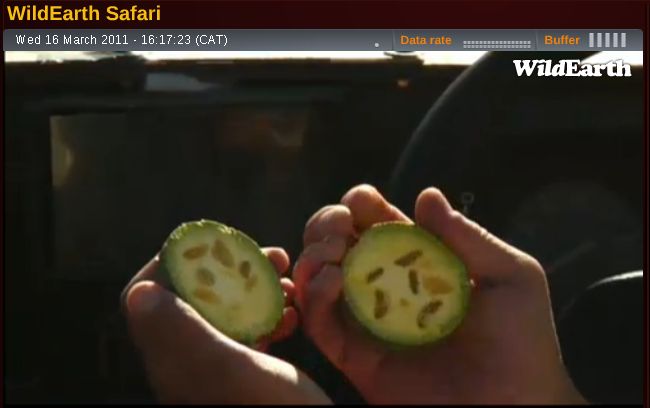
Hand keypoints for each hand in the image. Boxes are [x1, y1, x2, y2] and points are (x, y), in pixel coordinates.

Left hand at [122, 248, 330, 404]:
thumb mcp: (228, 369)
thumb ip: (183, 331)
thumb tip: (140, 294)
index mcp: (174, 359)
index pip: (146, 298)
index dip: (171, 264)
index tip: (213, 248)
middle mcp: (188, 360)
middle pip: (193, 296)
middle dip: (229, 269)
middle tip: (271, 257)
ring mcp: (218, 367)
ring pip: (226, 309)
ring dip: (256, 288)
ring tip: (289, 282)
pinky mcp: (246, 373)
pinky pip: (251, 331)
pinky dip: (273, 314)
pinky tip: (297, 314)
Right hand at [294, 184, 585, 403]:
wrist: (515, 407)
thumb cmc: (523, 342)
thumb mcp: (509, 277)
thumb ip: (467, 237)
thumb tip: (426, 195)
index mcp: (419, 261)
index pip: (378, 222)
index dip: (361, 204)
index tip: (360, 201)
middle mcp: (386, 286)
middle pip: (339, 243)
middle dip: (327, 223)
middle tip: (338, 225)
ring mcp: (368, 321)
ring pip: (318, 278)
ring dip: (314, 255)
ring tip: (332, 251)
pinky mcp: (355, 356)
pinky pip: (320, 324)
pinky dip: (315, 297)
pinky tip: (332, 280)